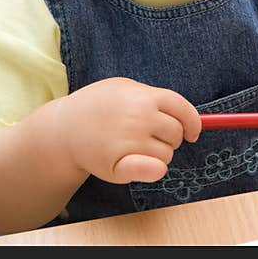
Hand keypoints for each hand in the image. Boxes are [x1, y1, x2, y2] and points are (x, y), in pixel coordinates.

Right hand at [56, 77, 201, 183]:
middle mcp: (139, 117)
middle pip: (176, 133)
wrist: (64, 128)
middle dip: (171, 138)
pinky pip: (154, 169)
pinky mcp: (120, 164)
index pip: (182, 109)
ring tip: (136, 146)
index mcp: (143, 96)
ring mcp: (130, 141)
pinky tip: (150, 166)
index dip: (193, 122)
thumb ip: (155, 98)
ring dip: (159, 154)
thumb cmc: (98, 106)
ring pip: (166, 154)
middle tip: (152, 137)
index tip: (193, 132)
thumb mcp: (124, 88)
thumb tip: (188, 120)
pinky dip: (157, 169)